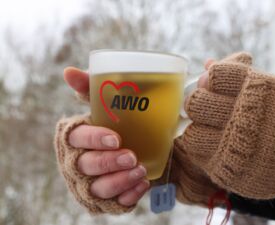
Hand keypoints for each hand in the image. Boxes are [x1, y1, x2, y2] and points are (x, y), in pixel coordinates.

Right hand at [63, 67, 149, 206]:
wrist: (153, 142)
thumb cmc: (125, 121)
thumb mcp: (110, 102)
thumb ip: (90, 87)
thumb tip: (68, 72)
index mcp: (78, 136)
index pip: (76, 139)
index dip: (92, 139)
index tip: (115, 138)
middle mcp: (80, 160)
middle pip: (84, 166)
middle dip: (107, 162)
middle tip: (131, 157)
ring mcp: (94, 181)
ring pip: (97, 188)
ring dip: (118, 181)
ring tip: (140, 171)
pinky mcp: (110, 196)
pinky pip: (114, 203)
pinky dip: (128, 196)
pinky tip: (143, 185)